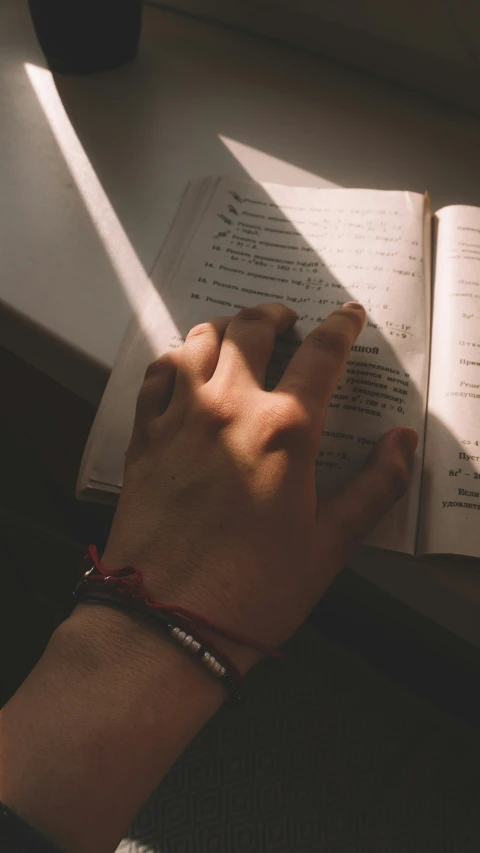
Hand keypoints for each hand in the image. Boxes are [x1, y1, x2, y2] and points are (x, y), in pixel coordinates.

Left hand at [103, 302, 417, 670]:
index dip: (341, 327)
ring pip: (200, 340)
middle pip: (253, 329)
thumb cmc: (254, 590)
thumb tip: (402, 443)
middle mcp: (229, 408)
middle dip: (276, 315)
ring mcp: (181, 418)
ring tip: (238, 336)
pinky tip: (186, 368)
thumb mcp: (330, 543)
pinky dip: (177, 358)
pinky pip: (157, 374)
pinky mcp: (145, 437)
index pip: (321, 355)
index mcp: (285, 429)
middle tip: (289, 321)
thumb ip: (374, 487)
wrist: (168, 620)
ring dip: (225, 328)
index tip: (348, 316)